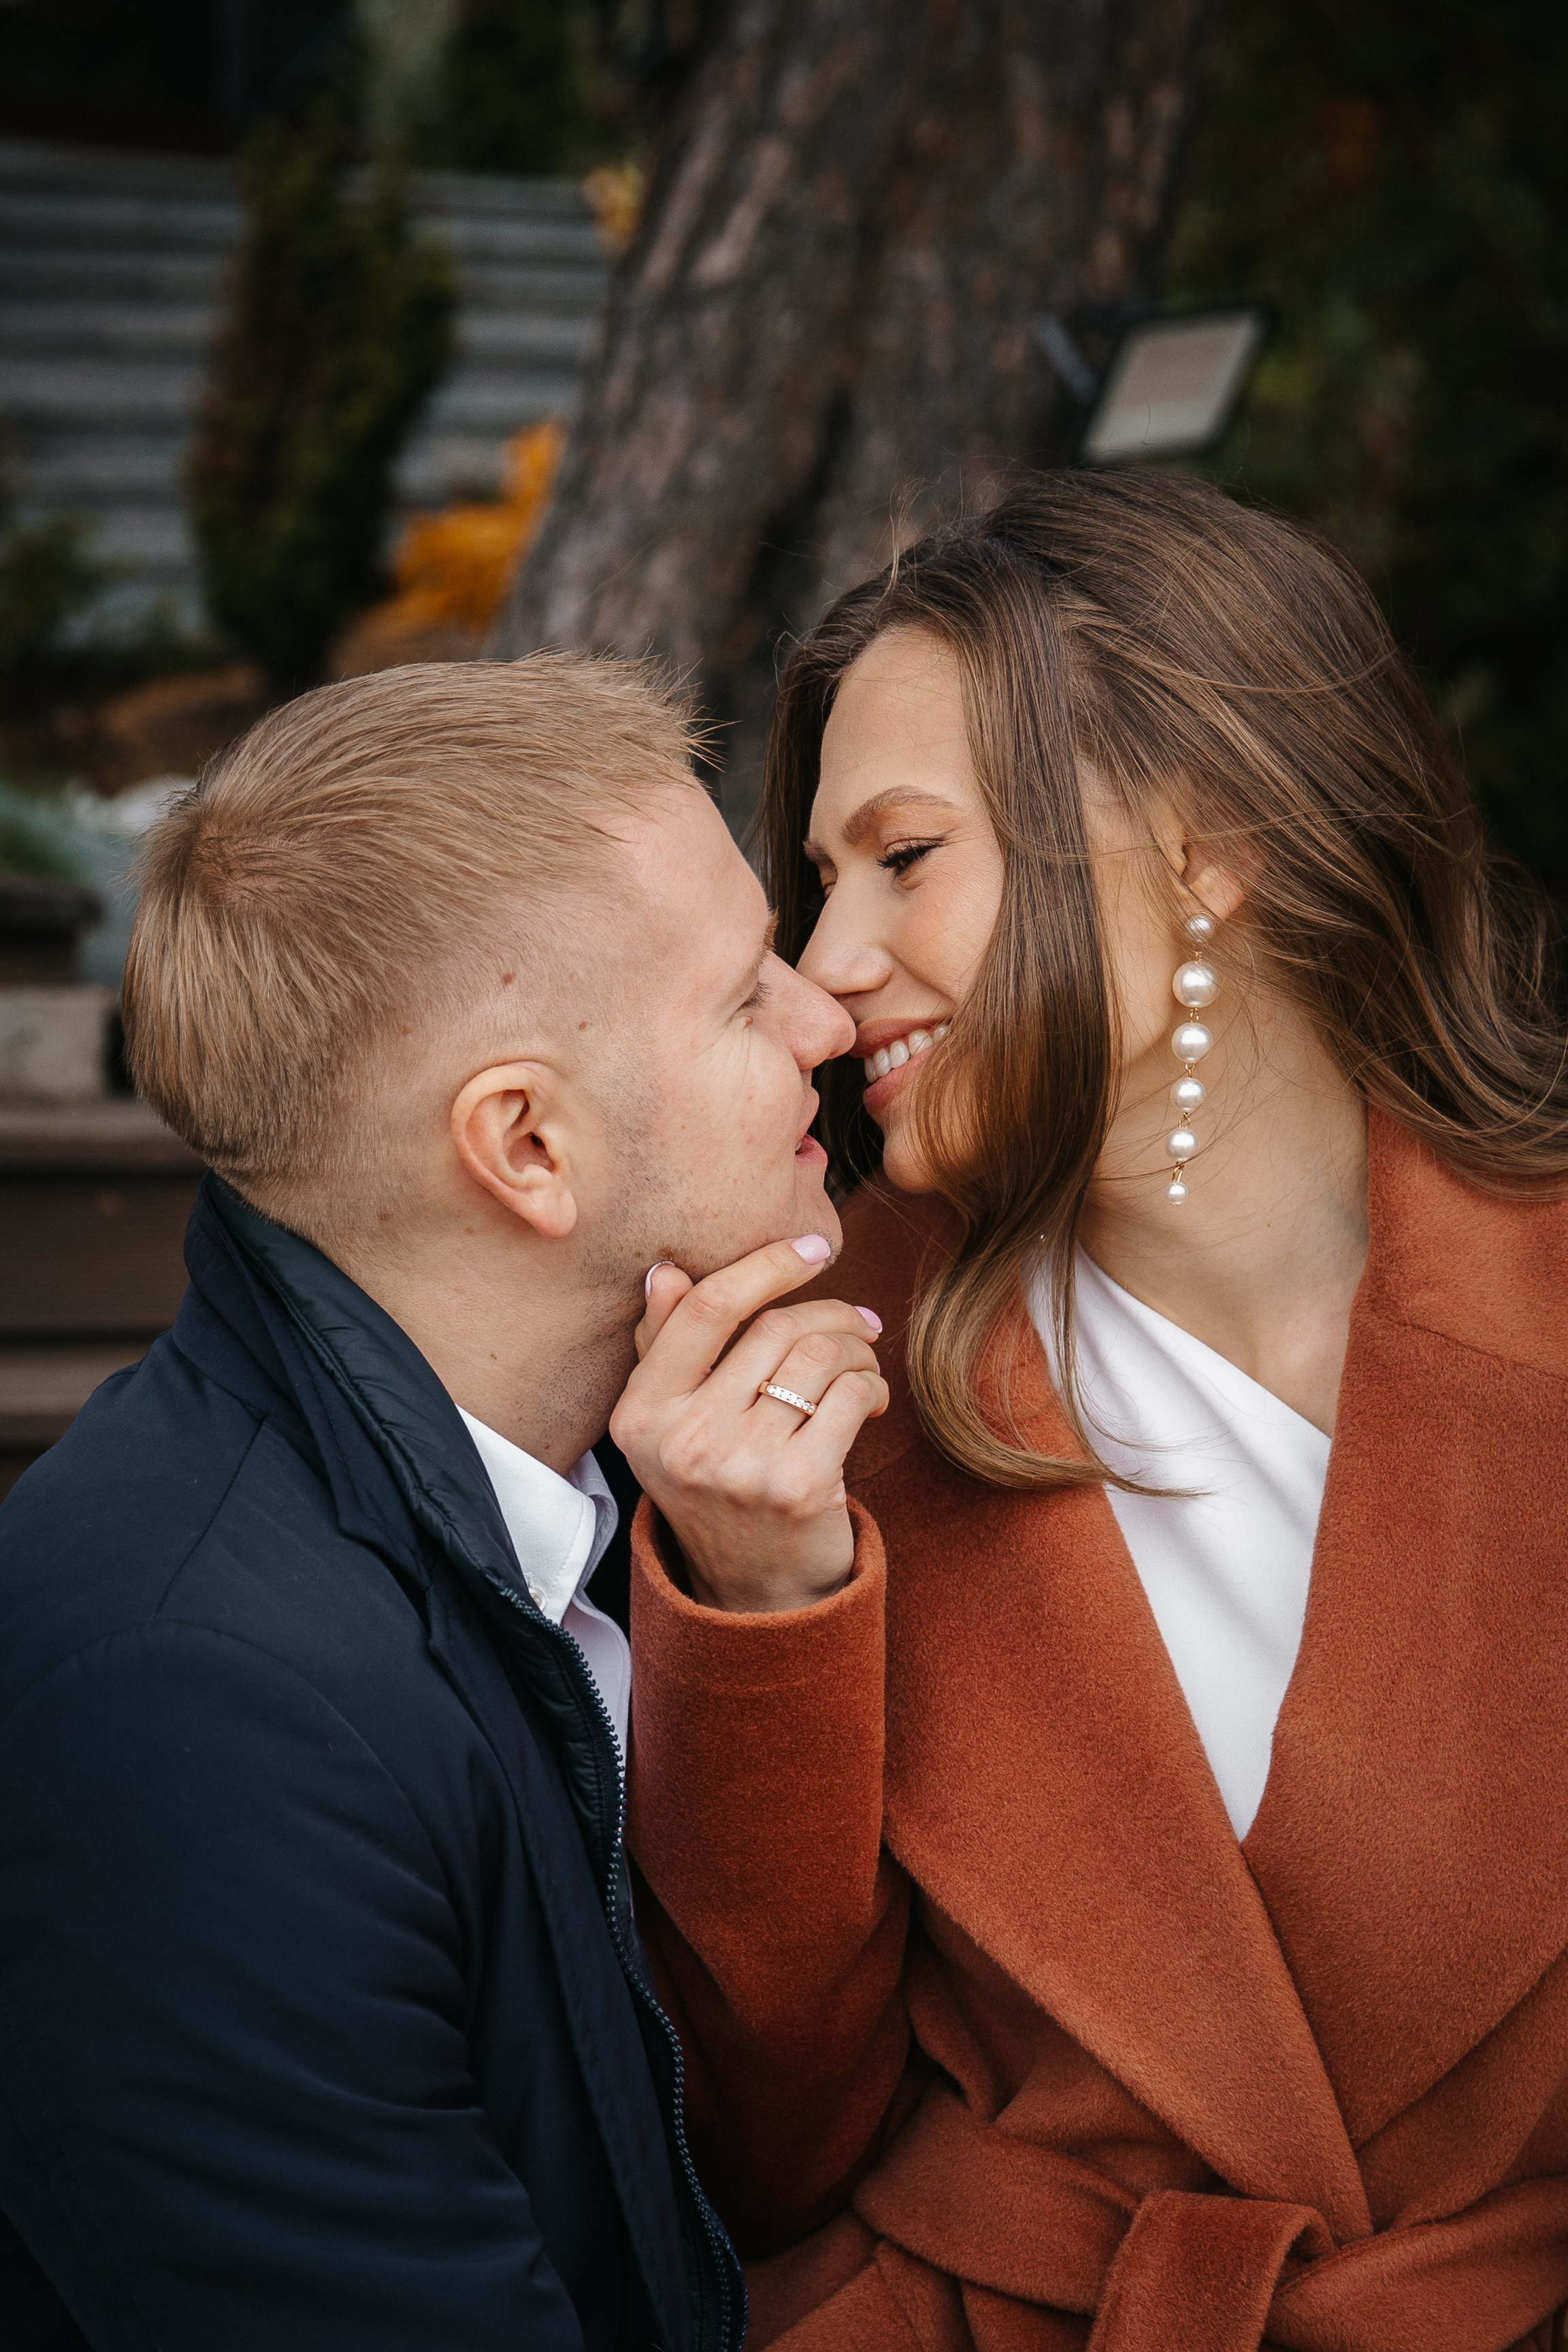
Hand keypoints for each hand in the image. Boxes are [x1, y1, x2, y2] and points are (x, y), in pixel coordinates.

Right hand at [609, 1240, 887, 1613]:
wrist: (756, 1594)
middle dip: (830, 1313)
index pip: (706, 1308)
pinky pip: (849, 1398)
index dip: (767, 1265)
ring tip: (864, 1366)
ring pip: (818, 1357)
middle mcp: (683, 1439)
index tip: (813, 1248)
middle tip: (859, 1323)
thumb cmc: (719, 1490)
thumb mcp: (671, 1426)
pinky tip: (869, 1403)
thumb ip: (664, 1349)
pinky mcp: (797, 1487)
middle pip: (774, 1327)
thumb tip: (665, 1272)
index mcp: (641, 1414)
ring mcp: (740, 1466)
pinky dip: (871, 1388)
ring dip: (857, 1351)